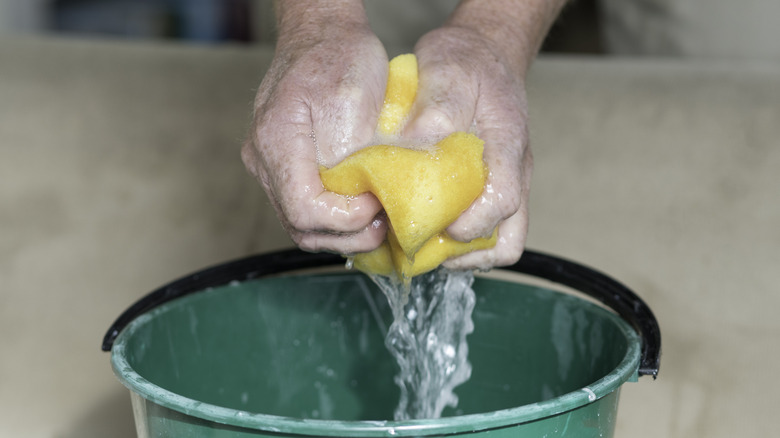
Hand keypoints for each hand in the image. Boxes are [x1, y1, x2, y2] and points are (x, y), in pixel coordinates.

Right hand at [242, 6, 388, 253]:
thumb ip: (348, 155)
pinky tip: (363, 212)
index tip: (377, 204)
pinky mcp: (282, 168)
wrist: (322, 35)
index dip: (346, 218)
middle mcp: (262, 159)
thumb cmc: (339, 58)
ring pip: (301, 225)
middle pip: (300, 226)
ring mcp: (269, 166)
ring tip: (378, 220)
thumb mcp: (353, 100)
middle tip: (385, 224)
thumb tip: (355, 200)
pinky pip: (304, 209)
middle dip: (348, 235)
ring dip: (343, 233)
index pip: (305, 208)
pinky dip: (335, 221)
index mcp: (277, 140)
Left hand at [403, 25, 533, 270]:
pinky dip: (459, 240)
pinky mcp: (489, 189)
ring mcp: (505, 184)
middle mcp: (514, 173)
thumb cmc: (466, 61)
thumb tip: (414, 147)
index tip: (440, 224)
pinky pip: (486, 231)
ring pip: (499, 241)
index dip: (473, 223)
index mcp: (507, 145)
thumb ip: (437, 108)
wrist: (484, 53)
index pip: (503, 199)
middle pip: (508, 238)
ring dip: (464, 252)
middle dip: (466, 252)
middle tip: (424, 244)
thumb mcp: (448, 69)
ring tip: (425, 243)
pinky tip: (428, 228)